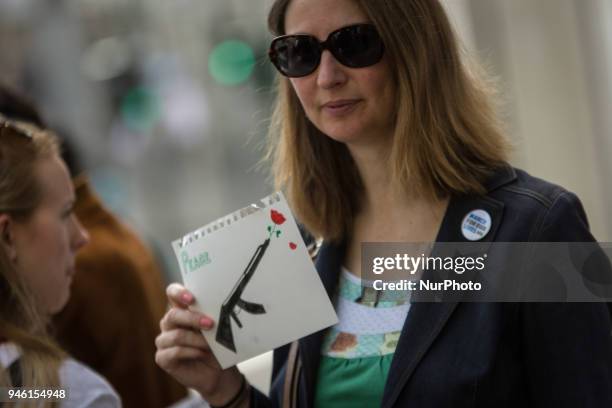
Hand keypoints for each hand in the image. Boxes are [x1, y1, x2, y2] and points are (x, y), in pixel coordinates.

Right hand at [155, 283, 243, 404]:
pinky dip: (191, 352)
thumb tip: (213, 306)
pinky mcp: (162, 358)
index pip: (172, 293)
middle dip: (193, 318)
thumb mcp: (215, 328)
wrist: (218, 371)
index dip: (178, 292)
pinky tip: (202, 354)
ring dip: (196, 340)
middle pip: (173, 315)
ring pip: (176, 335)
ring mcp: (164, 341)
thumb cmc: (216, 345)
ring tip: (210, 345)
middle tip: (210, 324)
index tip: (191, 298)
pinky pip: (174, 352)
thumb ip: (209, 316)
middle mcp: (169, 323)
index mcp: (181, 309)